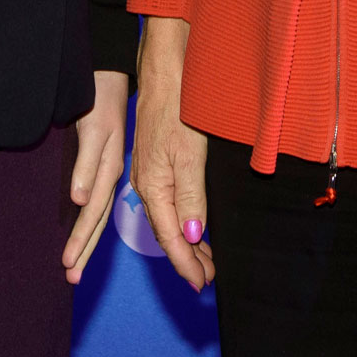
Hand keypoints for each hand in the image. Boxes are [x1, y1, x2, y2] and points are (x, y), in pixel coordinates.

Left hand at [63, 70, 129, 283]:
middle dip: (85, 250)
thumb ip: (87, 165)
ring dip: (87, 238)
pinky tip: (86, 226)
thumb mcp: (94, 130)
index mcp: (109, 171)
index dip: (81, 241)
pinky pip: (97, 199)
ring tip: (74, 263)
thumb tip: (80, 200)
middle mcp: (110, 175)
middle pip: (97, 220)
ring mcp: (107, 169)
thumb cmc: (98, 100)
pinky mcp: (101, 161)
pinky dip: (90, 219)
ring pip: (97, 212)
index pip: (93, 215)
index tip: (68, 265)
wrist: (105, 75)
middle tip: (71, 278)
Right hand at [131, 17, 213, 291]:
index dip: (186, 263)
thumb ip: (190, 197)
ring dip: (187, 242)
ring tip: (206, 260)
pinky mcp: (157, 162)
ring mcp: (151, 173)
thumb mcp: (190, 154)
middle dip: (187, 259)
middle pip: (167, 232)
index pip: (171, 237)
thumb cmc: (177, 109)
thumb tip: (191, 236)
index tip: (201, 284)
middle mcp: (148, 185)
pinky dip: (183, 220)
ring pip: (169, 219)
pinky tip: (193, 225)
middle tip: (208, 279)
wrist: (164, 72)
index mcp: (153, 187)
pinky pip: (169, 203)